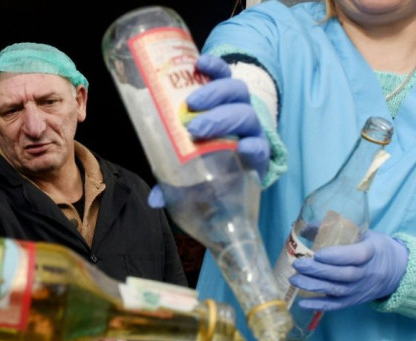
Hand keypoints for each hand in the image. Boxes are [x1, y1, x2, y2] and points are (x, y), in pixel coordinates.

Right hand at [186, 54, 269, 178]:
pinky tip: (198, 64)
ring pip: (237, 93)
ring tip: (191, 102)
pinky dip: (215, 67)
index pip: (260, 148)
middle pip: (244, 117)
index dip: (255, 148)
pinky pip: (226, 72)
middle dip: (221, 121)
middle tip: (196, 128)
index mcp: (250, 153)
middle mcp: (249, 126)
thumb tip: (154, 200)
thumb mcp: (199, 181)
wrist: (221, 137)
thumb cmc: (212, 163)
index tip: (244, 149)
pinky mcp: (228, 86)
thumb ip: (181, 189)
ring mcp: (241, 103)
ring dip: (216, 95)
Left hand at [289, 230, 408, 310]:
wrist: (398, 271)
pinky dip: (319, 305)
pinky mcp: (354, 300)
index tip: (317, 253)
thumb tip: (303, 226)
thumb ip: (336, 230)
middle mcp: (367, 273)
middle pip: (343, 274)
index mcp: (372, 252)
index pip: (356, 256)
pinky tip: (302, 303)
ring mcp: (360, 289)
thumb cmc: (375, 248)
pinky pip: (336, 305)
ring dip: (313, 286)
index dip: (336, 256)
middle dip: (318, 270)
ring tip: (294, 279)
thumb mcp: (364, 233)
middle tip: (298, 264)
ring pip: (337, 290)